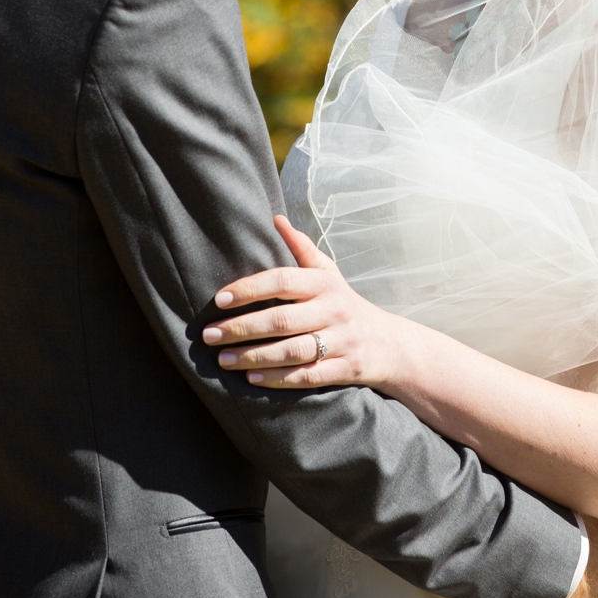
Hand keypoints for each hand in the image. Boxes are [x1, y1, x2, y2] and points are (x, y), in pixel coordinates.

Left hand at [201, 216, 407, 388]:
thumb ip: (301, 249)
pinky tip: (251, 378)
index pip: (283, 281)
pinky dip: (278, 379)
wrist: (388, 343)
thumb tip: (276, 219)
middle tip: (209, 335)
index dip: (249, 289)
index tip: (219, 299)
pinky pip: (307, 376)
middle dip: (242, 328)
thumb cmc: (345, 304)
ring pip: (292, 351)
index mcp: (325, 284)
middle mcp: (334, 310)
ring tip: (223, 360)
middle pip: (282, 320)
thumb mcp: (329, 274)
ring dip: (254, 356)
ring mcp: (341, 341)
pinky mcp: (345, 369)